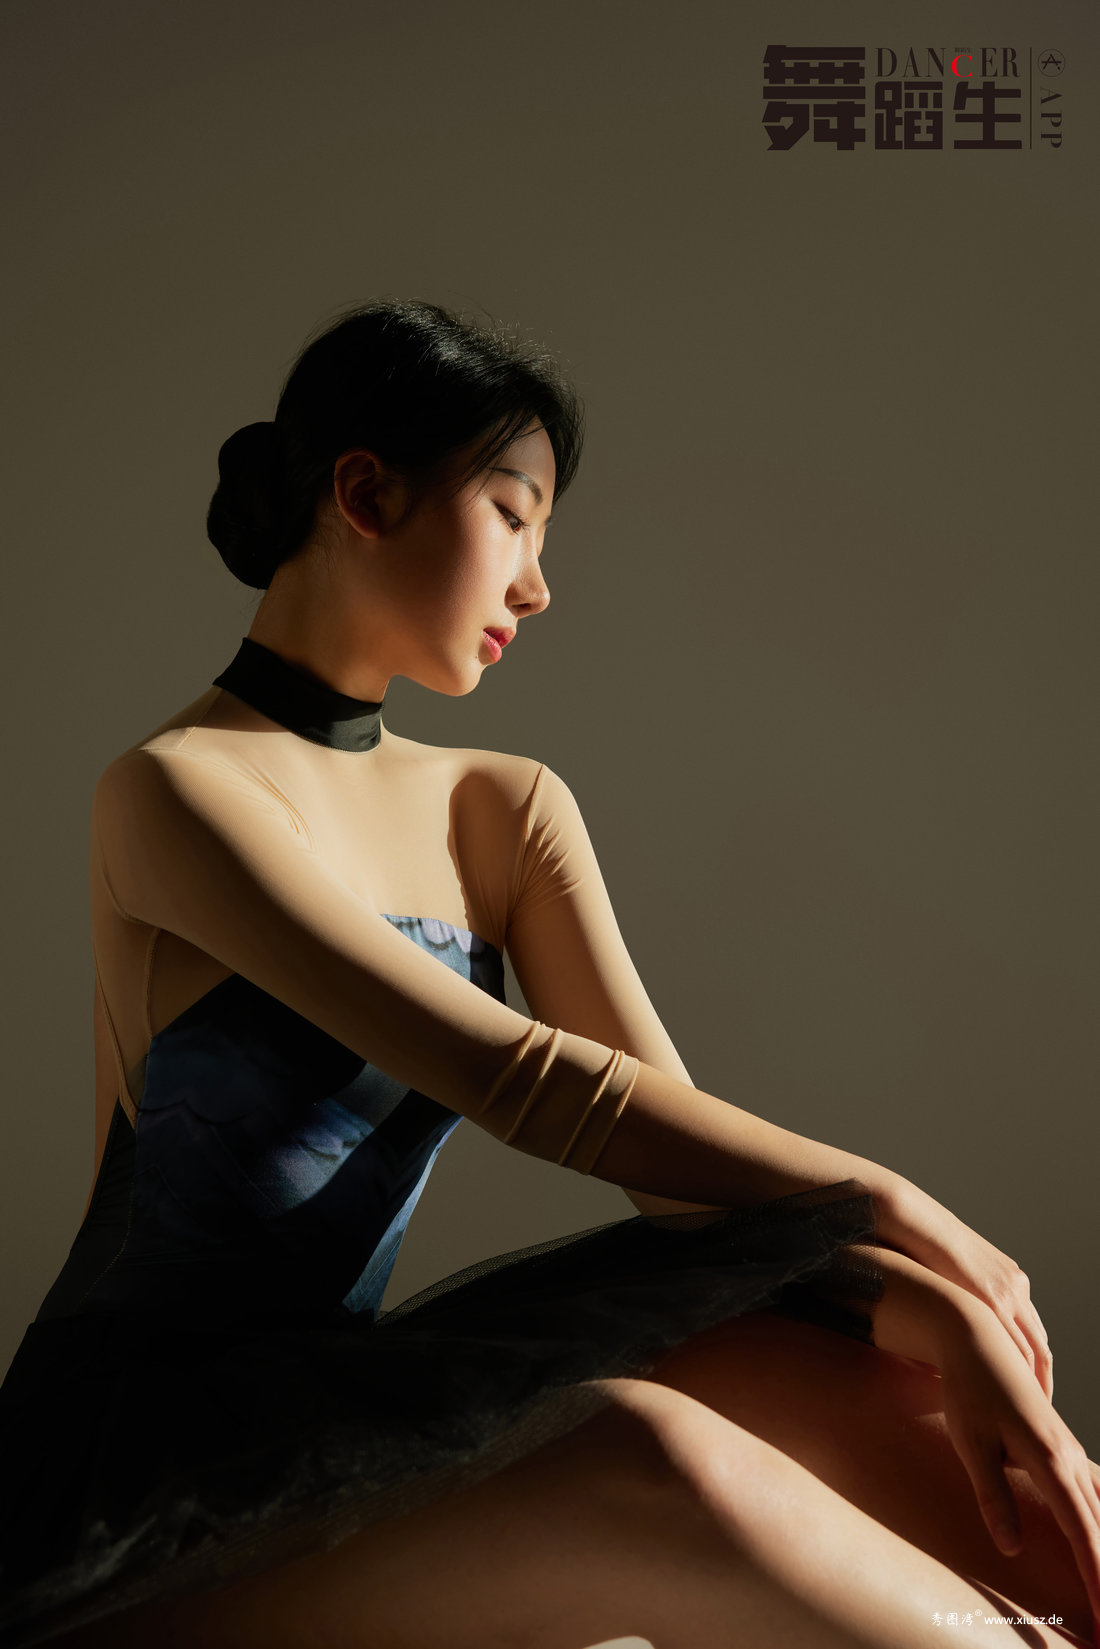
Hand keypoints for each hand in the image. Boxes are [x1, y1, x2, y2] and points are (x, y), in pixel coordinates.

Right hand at [874, 1172, 1052, 1399]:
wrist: (910, 1220)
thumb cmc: (912, 1249)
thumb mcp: (942, 1280)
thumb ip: (952, 1307)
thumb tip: (937, 1347)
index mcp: (1006, 1278)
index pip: (1029, 1332)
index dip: (1028, 1365)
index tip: (1022, 1392)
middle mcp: (1015, 1286)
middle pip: (1040, 1345)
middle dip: (1039, 1381)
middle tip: (1033, 1415)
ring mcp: (1009, 1292)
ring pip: (1036, 1351)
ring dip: (1035, 1385)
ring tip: (1027, 1417)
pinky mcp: (994, 1299)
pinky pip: (1019, 1348)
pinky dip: (1022, 1377)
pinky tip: (1015, 1399)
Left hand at [933, 1295, 1099, 1645]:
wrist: (975, 1339)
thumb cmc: (967, 1391)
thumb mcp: (971, 1445)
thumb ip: (993, 1497)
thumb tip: (1011, 1548)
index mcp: (1048, 1460)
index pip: (1082, 1532)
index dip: (1095, 1577)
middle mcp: (1068, 1456)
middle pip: (1099, 1526)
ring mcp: (1068, 1448)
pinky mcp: (1060, 1443)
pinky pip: (1092, 1491)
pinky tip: (1098, 1534)